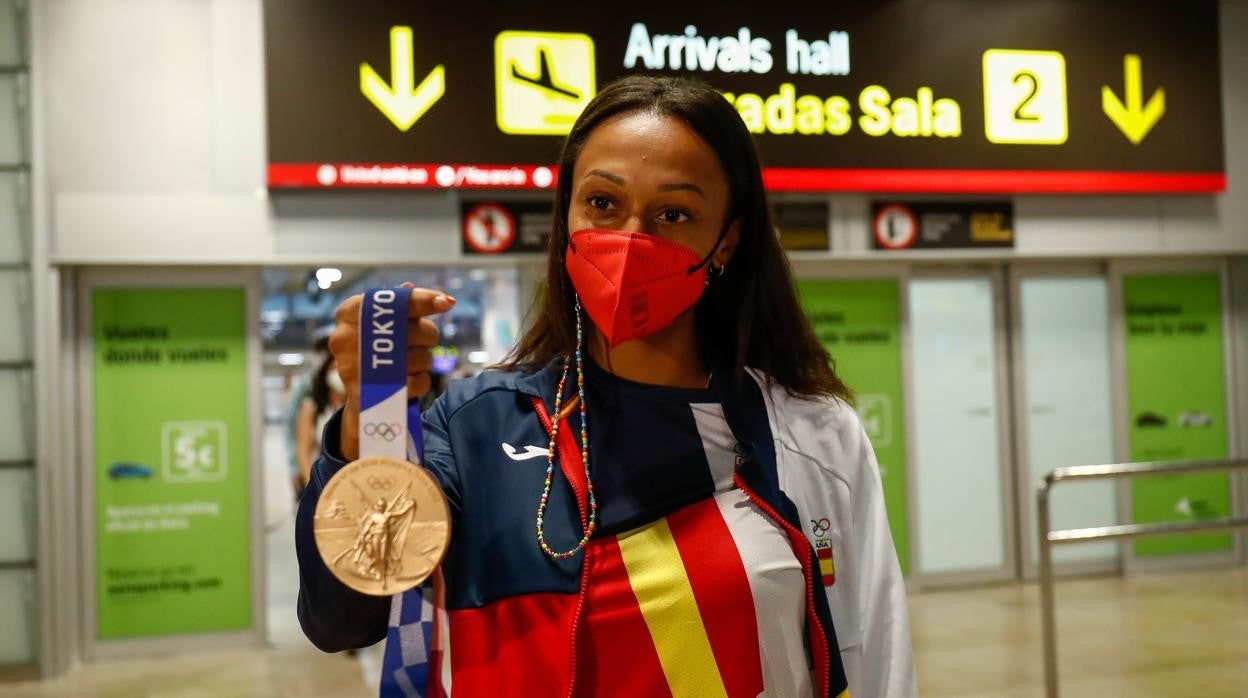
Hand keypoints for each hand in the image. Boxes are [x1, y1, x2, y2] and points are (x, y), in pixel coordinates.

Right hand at [330, 286, 455, 460]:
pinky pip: (418, 383)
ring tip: (410, 361)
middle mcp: (346, 337)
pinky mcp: (372, 394)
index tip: (447, 302)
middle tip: (419, 340)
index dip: (423, 301)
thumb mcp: (378, 321)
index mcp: (349, 313)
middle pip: (412, 330)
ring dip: (424, 359)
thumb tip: (442, 300)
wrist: (360, 390)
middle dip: (426, 334)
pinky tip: (411, 378)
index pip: (390, 302)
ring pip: (420, 357)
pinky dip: (422, 380)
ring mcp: (357, 368)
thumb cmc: (373, 345)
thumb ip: (403, 305)